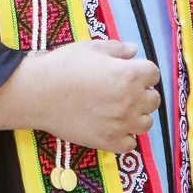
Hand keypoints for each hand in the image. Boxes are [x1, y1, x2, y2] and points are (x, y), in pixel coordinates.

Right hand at [0, 40, 161, 152]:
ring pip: (145, 123)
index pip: (153, 73)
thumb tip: (133, 51)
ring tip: (119, 110)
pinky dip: (125, 137)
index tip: (130, 71)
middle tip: (123, 90)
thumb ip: (117, 49)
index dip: (142, 71)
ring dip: (137, 115)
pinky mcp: (109, 142)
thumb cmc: (63, 66)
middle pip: (153, 99)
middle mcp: (131, 101)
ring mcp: (121, 124)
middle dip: (142, 93)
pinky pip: (130, 144)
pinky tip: (112, 127)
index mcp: (129, 74)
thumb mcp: (91, 48)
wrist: (38, 93)